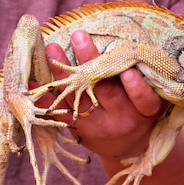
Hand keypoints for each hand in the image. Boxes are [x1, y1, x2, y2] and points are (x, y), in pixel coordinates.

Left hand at [36, 30, 167, 161]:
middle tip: (80, 36)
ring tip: (53, 47)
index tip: (128, 70)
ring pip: (80, 97)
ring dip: (64, 71)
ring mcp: (97, 125)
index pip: (143, 100)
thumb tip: (131, 49)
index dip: (135, 87)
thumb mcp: (151, 103)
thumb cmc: (141, 115)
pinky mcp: (80, 129)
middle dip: (91, 61)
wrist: (128, 148)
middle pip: (106, 91)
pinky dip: (47, 95)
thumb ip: (145, 81)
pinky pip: (62, 110)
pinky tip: (33, 79)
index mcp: (143, 112)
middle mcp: (121, 119)